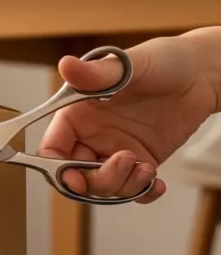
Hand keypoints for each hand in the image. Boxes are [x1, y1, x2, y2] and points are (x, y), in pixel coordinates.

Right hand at [42, 28, 220, 202]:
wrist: (202, 73)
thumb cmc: (163, 61)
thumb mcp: (129, 66)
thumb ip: (95, 73)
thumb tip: (65, 65)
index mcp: (77, 115)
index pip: (52, 149)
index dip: (56, 168)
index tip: (74, 177)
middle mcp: (91, 136)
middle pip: (75, 175)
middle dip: (97, 179)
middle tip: (126, 162)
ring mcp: (115, 151)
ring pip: (103, 186)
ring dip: (123, 185)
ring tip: (147, 167)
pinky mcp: (141, 160)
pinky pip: (132, 189)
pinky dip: (142, 194)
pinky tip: (156, 184)